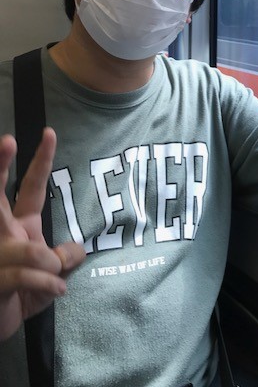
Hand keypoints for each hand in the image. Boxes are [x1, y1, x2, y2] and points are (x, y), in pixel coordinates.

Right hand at [0, 128, 85, 340]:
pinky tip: (57, 291)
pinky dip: (47, 283)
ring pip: (22, 246)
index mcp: (18, 225)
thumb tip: (78, 250)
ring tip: (58, 277)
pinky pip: (24, 274)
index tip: (50, 133)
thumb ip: (66, 258)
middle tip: (7, 139)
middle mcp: (1, 234)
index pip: (29, 187)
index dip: (40, 161)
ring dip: (46, 262)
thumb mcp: (53, 275)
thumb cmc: (22, 295)